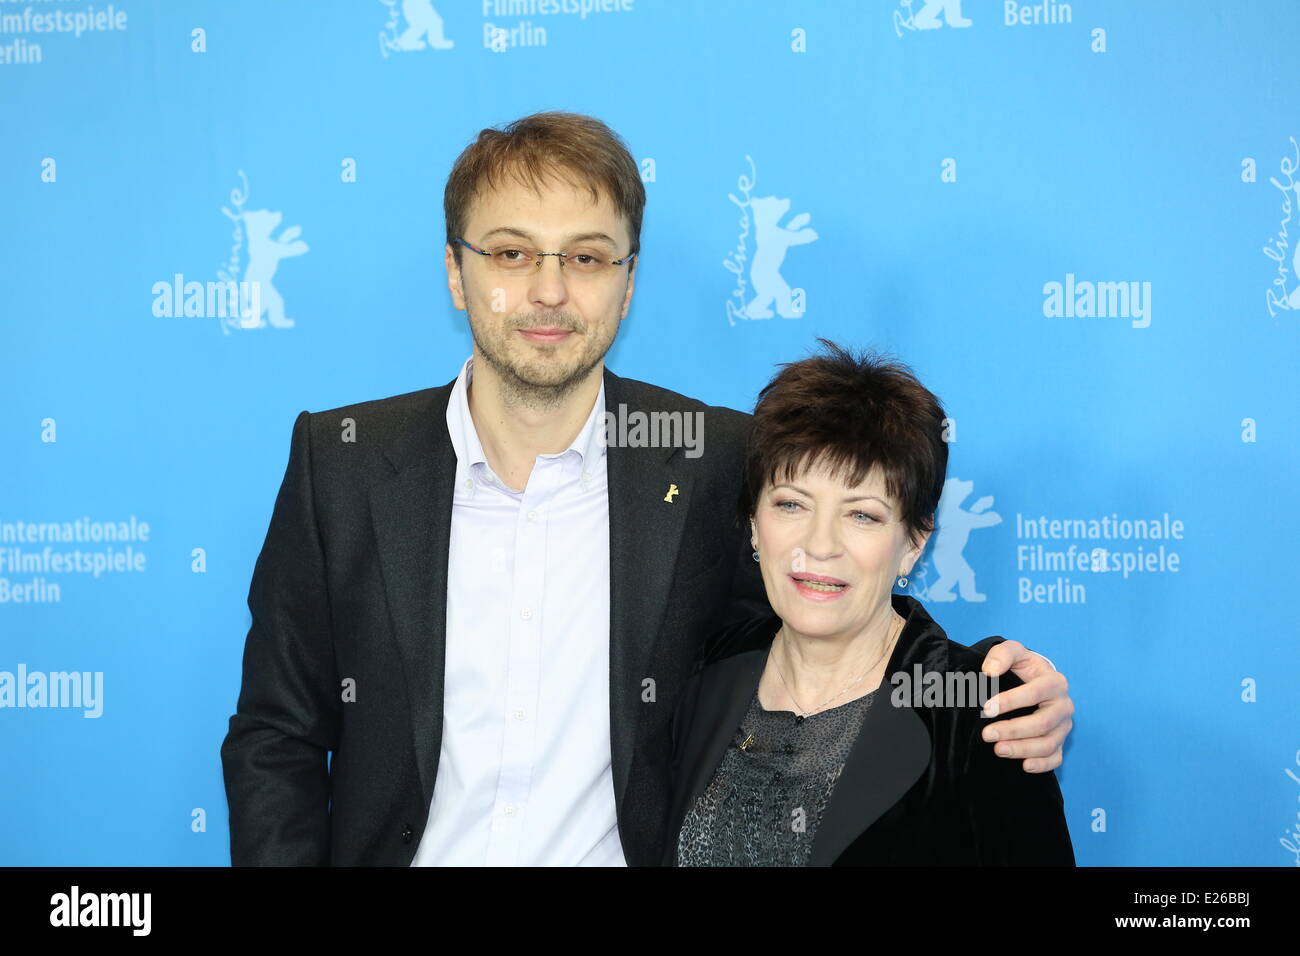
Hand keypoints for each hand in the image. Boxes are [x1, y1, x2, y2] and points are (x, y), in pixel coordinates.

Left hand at [978, 640, 1072, 772]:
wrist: (1034, 679)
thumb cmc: (1022, 666)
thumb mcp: (1013, 652)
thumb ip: (1002, 654)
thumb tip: (990, 671)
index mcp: (1055, 682)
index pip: (1036, 693)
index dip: (1011, 701)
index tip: (986, 709)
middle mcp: (1063, 705)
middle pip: (1042, 723)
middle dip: (1014, 730)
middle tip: (987, 735)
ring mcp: (1063, 726)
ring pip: (1049, 743)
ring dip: (1023, 749)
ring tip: (998, 750)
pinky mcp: (1060, 742)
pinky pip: (1056, 758)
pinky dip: (1042, 765)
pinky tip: (1024, 766)